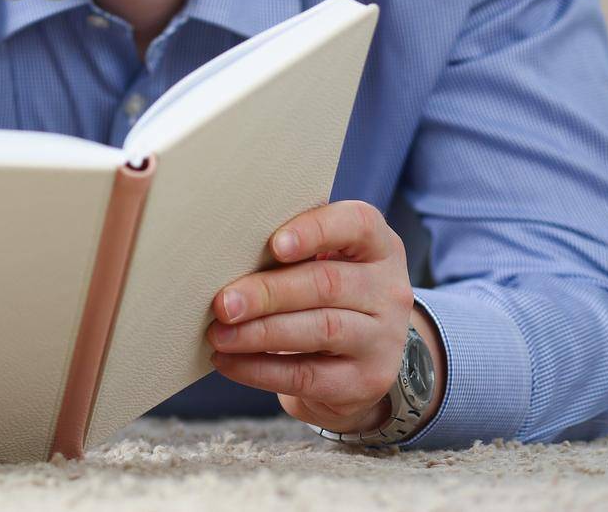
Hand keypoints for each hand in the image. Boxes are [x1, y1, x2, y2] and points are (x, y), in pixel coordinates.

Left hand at [206, 201, 440, 434]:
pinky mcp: (366, 381)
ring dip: (261, 333)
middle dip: (268, 293)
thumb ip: (290, 246)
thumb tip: (223, 248)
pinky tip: (228, 362)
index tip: (274, 244)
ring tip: (219, 335)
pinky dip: (261, 369)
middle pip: (328, 284)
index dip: (315, 232)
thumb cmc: (325, 290)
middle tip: (223, 303)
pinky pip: (309, 376)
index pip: (358, 225)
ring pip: (321, 330)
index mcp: (378, 247)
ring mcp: (383, 339)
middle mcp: (388, 290)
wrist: (361, 357)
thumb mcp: (324, 259)